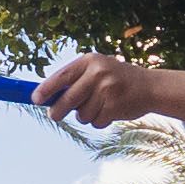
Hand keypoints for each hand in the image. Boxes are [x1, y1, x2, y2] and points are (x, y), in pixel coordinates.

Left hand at [33, 55, 184, 129]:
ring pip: (82, 114)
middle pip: (68, 99)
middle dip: (57, 111)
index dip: (46, 89)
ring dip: (85, 116)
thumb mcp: (97, 71)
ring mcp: (108, 90)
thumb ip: (75, 81)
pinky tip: (109, 111)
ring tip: (98, 106)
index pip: (62, 76)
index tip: (35, 99)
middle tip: (54, 116)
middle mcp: (98, 73)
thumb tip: (45, 97)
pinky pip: (96, 122)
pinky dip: (99, 121)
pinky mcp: (115, 106)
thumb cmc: (115, 80)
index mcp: (90, 61)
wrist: (150, 87)